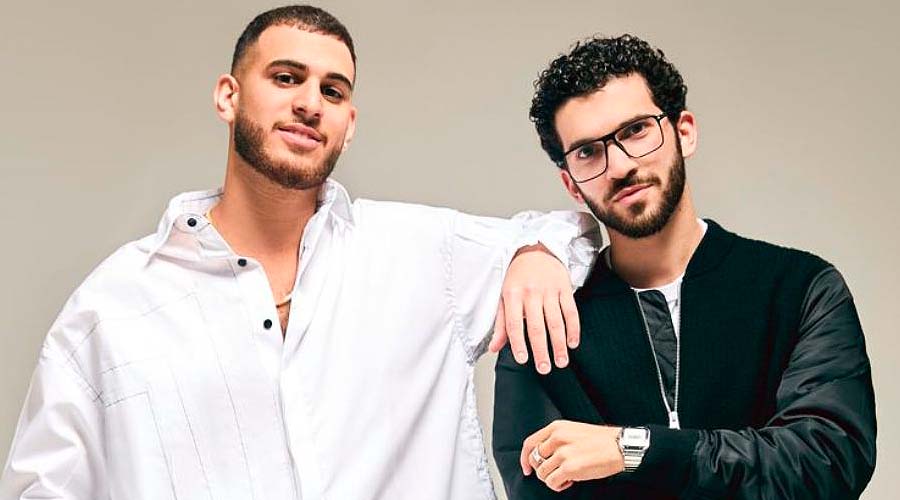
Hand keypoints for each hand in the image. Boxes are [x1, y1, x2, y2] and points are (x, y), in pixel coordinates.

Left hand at [488, 243, 579, 374]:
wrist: (536, 249)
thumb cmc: (517, 277)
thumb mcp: (504, 296)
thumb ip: (501, 323)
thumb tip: (494, 348)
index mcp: (512, 295)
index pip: (515, 324)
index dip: (518, 344)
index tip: (523, 360)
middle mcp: (531, 293)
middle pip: (537, 327)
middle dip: (541, 350)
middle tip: (544, 368)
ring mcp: (550, 290)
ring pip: (556, 322)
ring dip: (559, 345)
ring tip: (561, 361)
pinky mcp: (565, 288)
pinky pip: (571, 311)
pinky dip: (573, 329)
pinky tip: (572, 343)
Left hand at [521, 420, 623, 491]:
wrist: (620, 446)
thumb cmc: (600, 440)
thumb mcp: (573, 430)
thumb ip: (556, 439)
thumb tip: (542, 455)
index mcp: (556, 428)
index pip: (529, 443)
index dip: (524, 458)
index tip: (527, 468)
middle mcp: (557, 438)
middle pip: (534, 460)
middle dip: (542, 470)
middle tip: (555, 473)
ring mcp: (563, 453)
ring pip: (542, 473)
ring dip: (551, 479)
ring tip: (565, 477)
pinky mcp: (570, 468)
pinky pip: (552, 482)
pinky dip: (558, 486)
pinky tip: (569, 482)